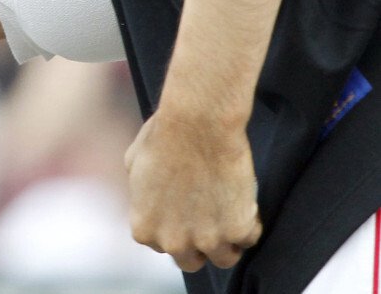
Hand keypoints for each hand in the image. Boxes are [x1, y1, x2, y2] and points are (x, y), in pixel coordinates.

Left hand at [124, 107, 261, 271]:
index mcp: (144, 228)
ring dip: (226, 239)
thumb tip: (149, 201)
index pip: (161, 244)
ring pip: (223, 258)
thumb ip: (141, 195)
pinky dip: (249, 222)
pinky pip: (249, 238)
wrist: (196, 123)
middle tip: (205, 216)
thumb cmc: (164, 135)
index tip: (181, 211)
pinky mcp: (237, 230)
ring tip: (226, 211)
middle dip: (196, 241)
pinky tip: (241, 199)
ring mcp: (207, 240)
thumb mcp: (134, 165)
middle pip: (190, 260)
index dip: (173, 226)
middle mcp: (173, 241)